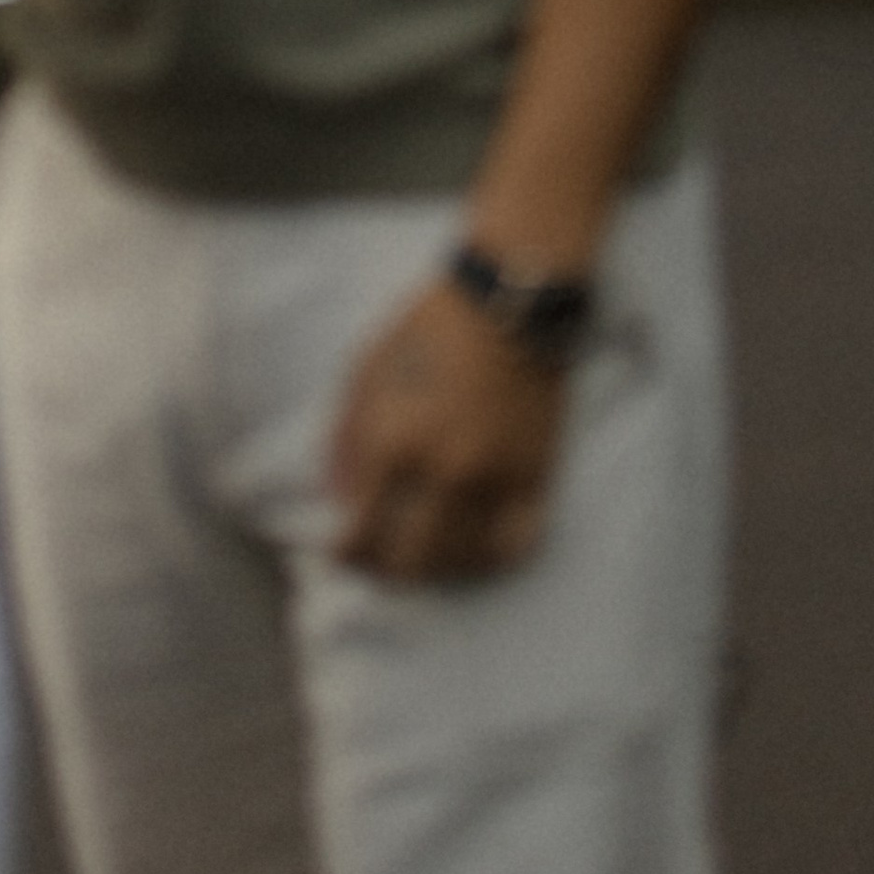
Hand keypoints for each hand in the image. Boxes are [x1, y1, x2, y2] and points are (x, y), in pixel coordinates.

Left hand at [327, 277, 568, 581]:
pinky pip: (515, 544)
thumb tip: (338, 501)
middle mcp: (444, 470)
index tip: (339, 553)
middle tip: (377, 564)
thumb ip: (343, 439)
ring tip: (420, 559)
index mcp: (394, 440)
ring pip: (461, 561)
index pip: (361, 530)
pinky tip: (473, 554)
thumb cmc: (426, 329)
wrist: (508, 302)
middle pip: (409, 561)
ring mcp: (495, 478)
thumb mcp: (364, 369)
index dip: (344, 553)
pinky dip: (490, 559)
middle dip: (384, 571)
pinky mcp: (536, 475)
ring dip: (434, 570)